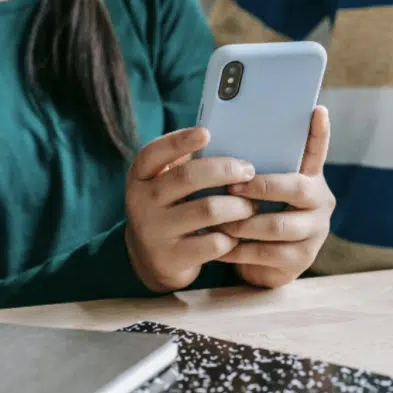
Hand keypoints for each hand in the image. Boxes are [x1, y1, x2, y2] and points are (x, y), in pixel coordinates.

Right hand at [124, 127, 257, 291]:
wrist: (151, 259)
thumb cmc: (170, 209)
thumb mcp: (166, 186)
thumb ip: (186, 166)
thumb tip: (232, 143)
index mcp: (140, 177)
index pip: (153, 153)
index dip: (180, 141)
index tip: (207, 132)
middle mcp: (140, 202)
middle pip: (188, 177)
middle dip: (226, 170)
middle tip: (249, 171)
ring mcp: (154, 231)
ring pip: (208, 210)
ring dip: (238, 205)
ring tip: (252, 206)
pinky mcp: (171, 258)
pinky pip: (213, 243)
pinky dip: (232, 237)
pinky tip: (239, 234)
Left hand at [218, 106, 335, 287]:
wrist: (264, 265)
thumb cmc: (257, 216)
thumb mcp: (259, 192)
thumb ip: (253, 170)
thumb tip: (218, 140)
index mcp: (311, 178)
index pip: (317, 151)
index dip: (319, 132)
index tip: (317, 109)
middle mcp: (320, 202)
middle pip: (297, 189)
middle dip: (261, 188)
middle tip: (231, 188)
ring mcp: (315, 231)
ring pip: (278, 225)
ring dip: (244, 223)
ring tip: (219, 220)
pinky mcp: (302, 259)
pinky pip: (267, 253)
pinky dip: (238, 250)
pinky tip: (219, 246)